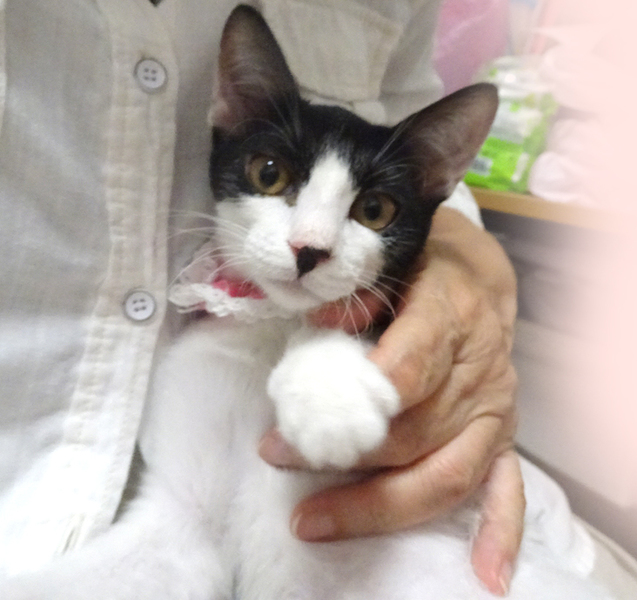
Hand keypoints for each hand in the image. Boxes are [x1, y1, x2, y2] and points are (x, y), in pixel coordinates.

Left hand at [259, 206, 522, 595]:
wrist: (479, 274)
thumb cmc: (424, 261)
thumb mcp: (388, 256)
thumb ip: (355, 292)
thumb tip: (312, 329)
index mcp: (450, 313)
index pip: (406, 370)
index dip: (350, 403)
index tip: (291, 425)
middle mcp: (479, 368)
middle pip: (416, 433)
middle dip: (343, 457)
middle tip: (279, 459)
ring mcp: (495, 408)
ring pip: (446, 471)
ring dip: (379, 504)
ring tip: (314, 521)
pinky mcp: (501, 433)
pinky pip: (505, 485)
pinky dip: (499, 531)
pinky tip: (485, 573)